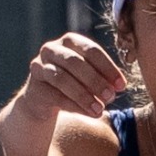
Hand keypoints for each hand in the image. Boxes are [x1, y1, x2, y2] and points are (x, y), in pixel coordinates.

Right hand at [10, 33, 128, 121]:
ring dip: (84, 95)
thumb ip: (102, 77)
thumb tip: (119, 87)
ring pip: (62, 79)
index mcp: (70, 41)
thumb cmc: (73, 82)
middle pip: (75, 63)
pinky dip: (75, 106)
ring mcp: (39, 66)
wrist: (43, 99)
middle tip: (111, 97)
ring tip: (100, 109)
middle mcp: (52, 49)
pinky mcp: (34, 87)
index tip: (122, 86)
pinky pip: (55, 96)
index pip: (91, 50)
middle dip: (95, 81)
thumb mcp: (88, 76)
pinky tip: (89, 114)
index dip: (108, 68)